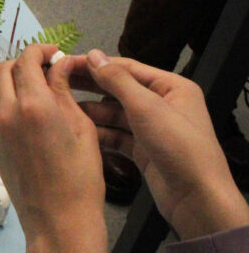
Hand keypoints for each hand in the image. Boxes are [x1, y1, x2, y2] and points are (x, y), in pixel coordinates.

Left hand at [0, 42, 112, 252]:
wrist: (58, 220)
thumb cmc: (81, 177)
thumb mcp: (81, 127)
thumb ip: (64, 91)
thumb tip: (59, 65)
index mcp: (32, 104)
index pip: (26, 60)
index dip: (41, 50)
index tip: (55, 52)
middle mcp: (6, 113)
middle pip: (4, 71)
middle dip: (24, 63)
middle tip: (48, 68)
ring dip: (15, 81)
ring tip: (43, 89)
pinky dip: (11, 102)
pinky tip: (34, 112)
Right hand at [64, 50, 248, 239]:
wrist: (196, 197)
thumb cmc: (179, 147)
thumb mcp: (147, 108)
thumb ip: (118, 81)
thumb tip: (94, 55)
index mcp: (172, 88)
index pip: (128, 68)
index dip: (96, 65)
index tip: (65, 63)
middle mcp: (163, 104)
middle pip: (120, 90)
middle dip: (90, 87)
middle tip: (56, 82)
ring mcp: (153, 128)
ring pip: (115, 114)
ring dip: (91, 112)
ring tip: (61, 110)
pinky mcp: (144, 150)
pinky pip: (116, 136)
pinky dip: (99, 134)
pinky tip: (77, 132)